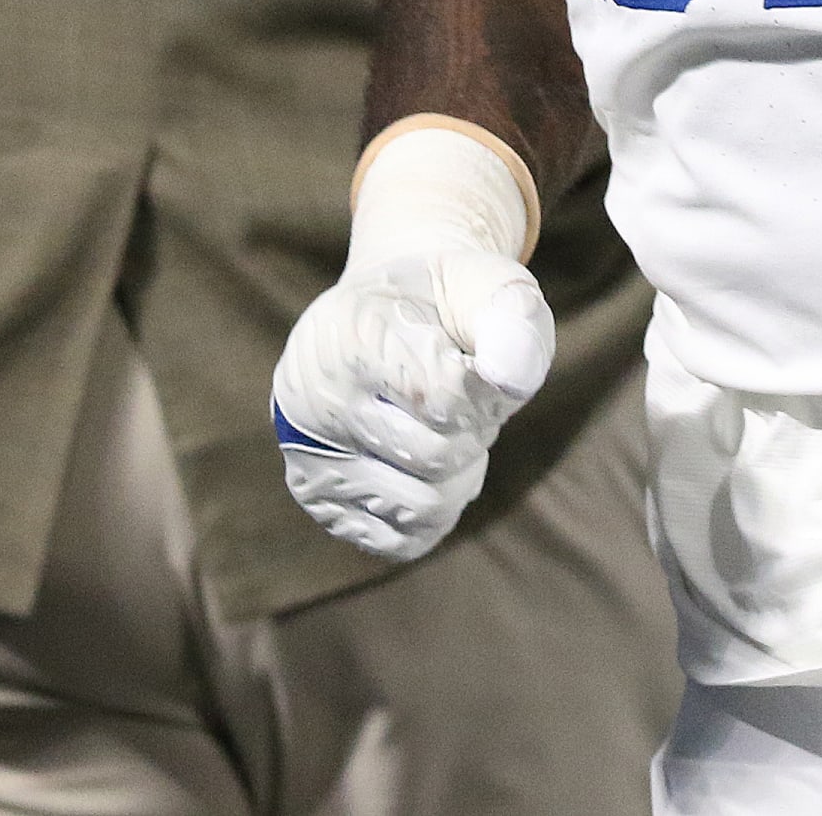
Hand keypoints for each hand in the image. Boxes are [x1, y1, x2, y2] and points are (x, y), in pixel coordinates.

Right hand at [272, 125, 554, 560]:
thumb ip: (513, 318)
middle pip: (436, 455)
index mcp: (349, 333)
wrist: (386, 309)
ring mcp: (307, 455)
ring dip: (462, 471)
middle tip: (469, 395)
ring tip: (452, 426)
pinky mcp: (320, 500)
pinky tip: (429, 462)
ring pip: (422, 505)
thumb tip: (511, 381)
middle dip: (475, 429)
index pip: (443, 397)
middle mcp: (314, 399)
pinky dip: (437, 509)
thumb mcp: (486, 283)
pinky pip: (401, 539)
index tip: (478, 363)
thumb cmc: (445, 300)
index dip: (485, 392)